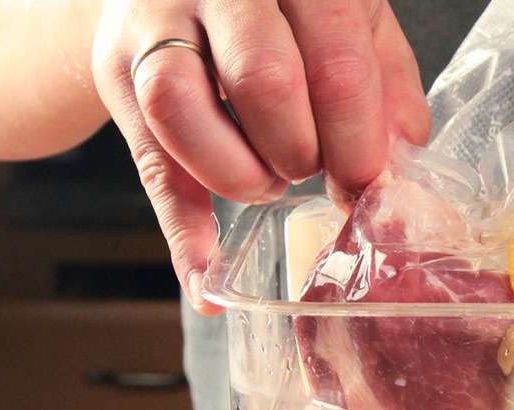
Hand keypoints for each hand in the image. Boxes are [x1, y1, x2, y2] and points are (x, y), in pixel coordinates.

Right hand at [92, 0, 430, 312]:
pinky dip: (182, 233)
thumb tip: (396, 167)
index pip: (335, 57)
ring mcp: (155, 20)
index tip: (367, 182)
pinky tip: (205, 279)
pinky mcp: (117, 72)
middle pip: (261, 79)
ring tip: (266, 180)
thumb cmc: (288, 13)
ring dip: (239, 172)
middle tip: (311, 167)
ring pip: (179, 106)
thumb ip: (385, 86)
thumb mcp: (353, 26)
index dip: (358, 139)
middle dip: (300, 150)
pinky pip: (149, 162)